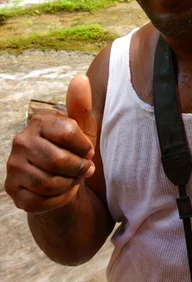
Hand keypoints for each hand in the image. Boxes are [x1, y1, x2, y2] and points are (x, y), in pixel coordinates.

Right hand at [5, 74, 96, 213]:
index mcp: (38, 122)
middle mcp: (20, 142)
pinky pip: (40, 201)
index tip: (88, 152)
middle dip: (78, 168)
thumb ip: (81, 106)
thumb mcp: (83, 130)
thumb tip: (80, 79)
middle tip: (84, 170)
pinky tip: (63, 193)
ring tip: (73, 180)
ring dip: (69, 185)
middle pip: (58, 160)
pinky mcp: (13, 191)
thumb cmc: (73, 151)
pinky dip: (59, 200)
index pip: (68, 132)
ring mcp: (14, 168)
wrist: (62, 180)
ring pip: (48, 182)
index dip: (84, 146)